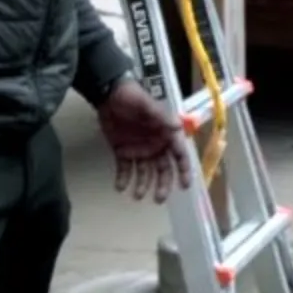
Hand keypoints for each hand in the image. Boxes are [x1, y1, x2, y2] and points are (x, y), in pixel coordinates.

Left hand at [96, 79, 188, 202]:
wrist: (108, 94)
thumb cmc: (132, 97)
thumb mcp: (148, 105)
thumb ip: (161, 117)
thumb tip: (178, 127)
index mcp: (165, 134)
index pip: (179, 155)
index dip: (184, 170)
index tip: (185, 185)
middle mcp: (155, 144)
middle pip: (163, 169)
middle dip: (163, 184)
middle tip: (159, 199)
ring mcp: (139, 149)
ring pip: (145, 172)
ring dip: (143, 185)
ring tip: (137, 196)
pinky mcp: (122, 151)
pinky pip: (125, 168)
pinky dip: (123, 179)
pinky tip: (120, 187)